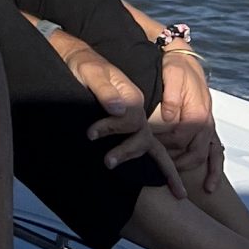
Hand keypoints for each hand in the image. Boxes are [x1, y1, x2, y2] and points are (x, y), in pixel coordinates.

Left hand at [59, 41, 185, 195]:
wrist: (79, 62)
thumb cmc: (83, 65)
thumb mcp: (89, 72)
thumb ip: (104, 89)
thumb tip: (118, 110)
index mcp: (131, 95)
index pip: (131, 118)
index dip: (112, 128)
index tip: (91, 134)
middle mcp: (137, 109)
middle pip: (142, 134)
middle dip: (127, 150)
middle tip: (107, 162)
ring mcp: (135, 120)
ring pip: (147, 144)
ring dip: (136, 158)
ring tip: (114, 167)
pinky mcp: (129, 128)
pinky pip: (148, 147)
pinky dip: (163, 165)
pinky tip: (170, 186)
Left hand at [151, 49, 223, 193]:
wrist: (183, 58)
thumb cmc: (175, 67)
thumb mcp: (173, 75)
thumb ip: (172, 97)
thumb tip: (170, 117)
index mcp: (198, 112)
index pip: (180, 137)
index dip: (162, 145)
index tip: (146, 148)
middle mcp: (207, 122)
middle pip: (194, 152)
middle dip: (178, 163)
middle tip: (160, 170)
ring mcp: (209, 127)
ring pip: (208, 156)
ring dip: (200, 172)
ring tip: (186, 187)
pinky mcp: (208, 129)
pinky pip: (216, 154)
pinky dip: (215, 170)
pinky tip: (210, 186)